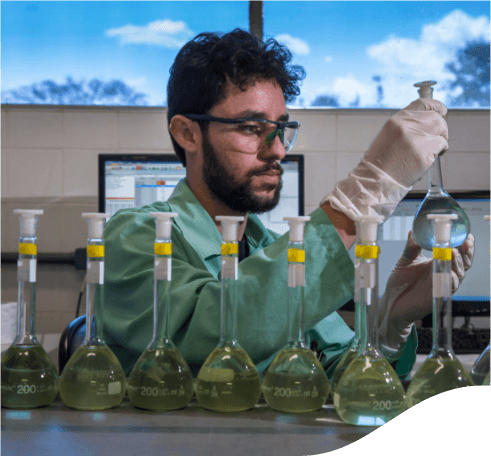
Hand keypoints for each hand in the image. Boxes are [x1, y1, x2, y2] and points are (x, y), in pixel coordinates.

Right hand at [321, 99, 447, 220]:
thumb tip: (425, 124)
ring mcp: (416, 138)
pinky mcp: (425, 152)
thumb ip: (405, 127)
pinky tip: (429, 159)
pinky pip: (442, 145)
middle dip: (440, 128)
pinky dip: (439, 152)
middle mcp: (406, 125)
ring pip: (442, 129)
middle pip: (436, 117)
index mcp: (396, 120)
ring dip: (441, 139)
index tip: (442, 110)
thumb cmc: (380, 163)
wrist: (375, 181)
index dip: (435, 106)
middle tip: (437, 140)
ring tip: (432, 150)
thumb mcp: (388, 137)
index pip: (422, 104)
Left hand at [378, 230, 473, 347]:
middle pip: (462, 263)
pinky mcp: (437, 297)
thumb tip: (413, 231)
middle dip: (465, 252)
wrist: (391, 301)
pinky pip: (448, 289)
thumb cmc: (400, 281)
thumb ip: (411, 247)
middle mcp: (442, 273)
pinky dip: (450, 281)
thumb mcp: (405, 260)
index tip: (465, 235)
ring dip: (457, 263)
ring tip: (453, 252)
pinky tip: (449, 273)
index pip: (457, 252)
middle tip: (462, 242)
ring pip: (458, 275)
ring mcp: (441, 285)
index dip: (463, 245)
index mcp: (437, 262)